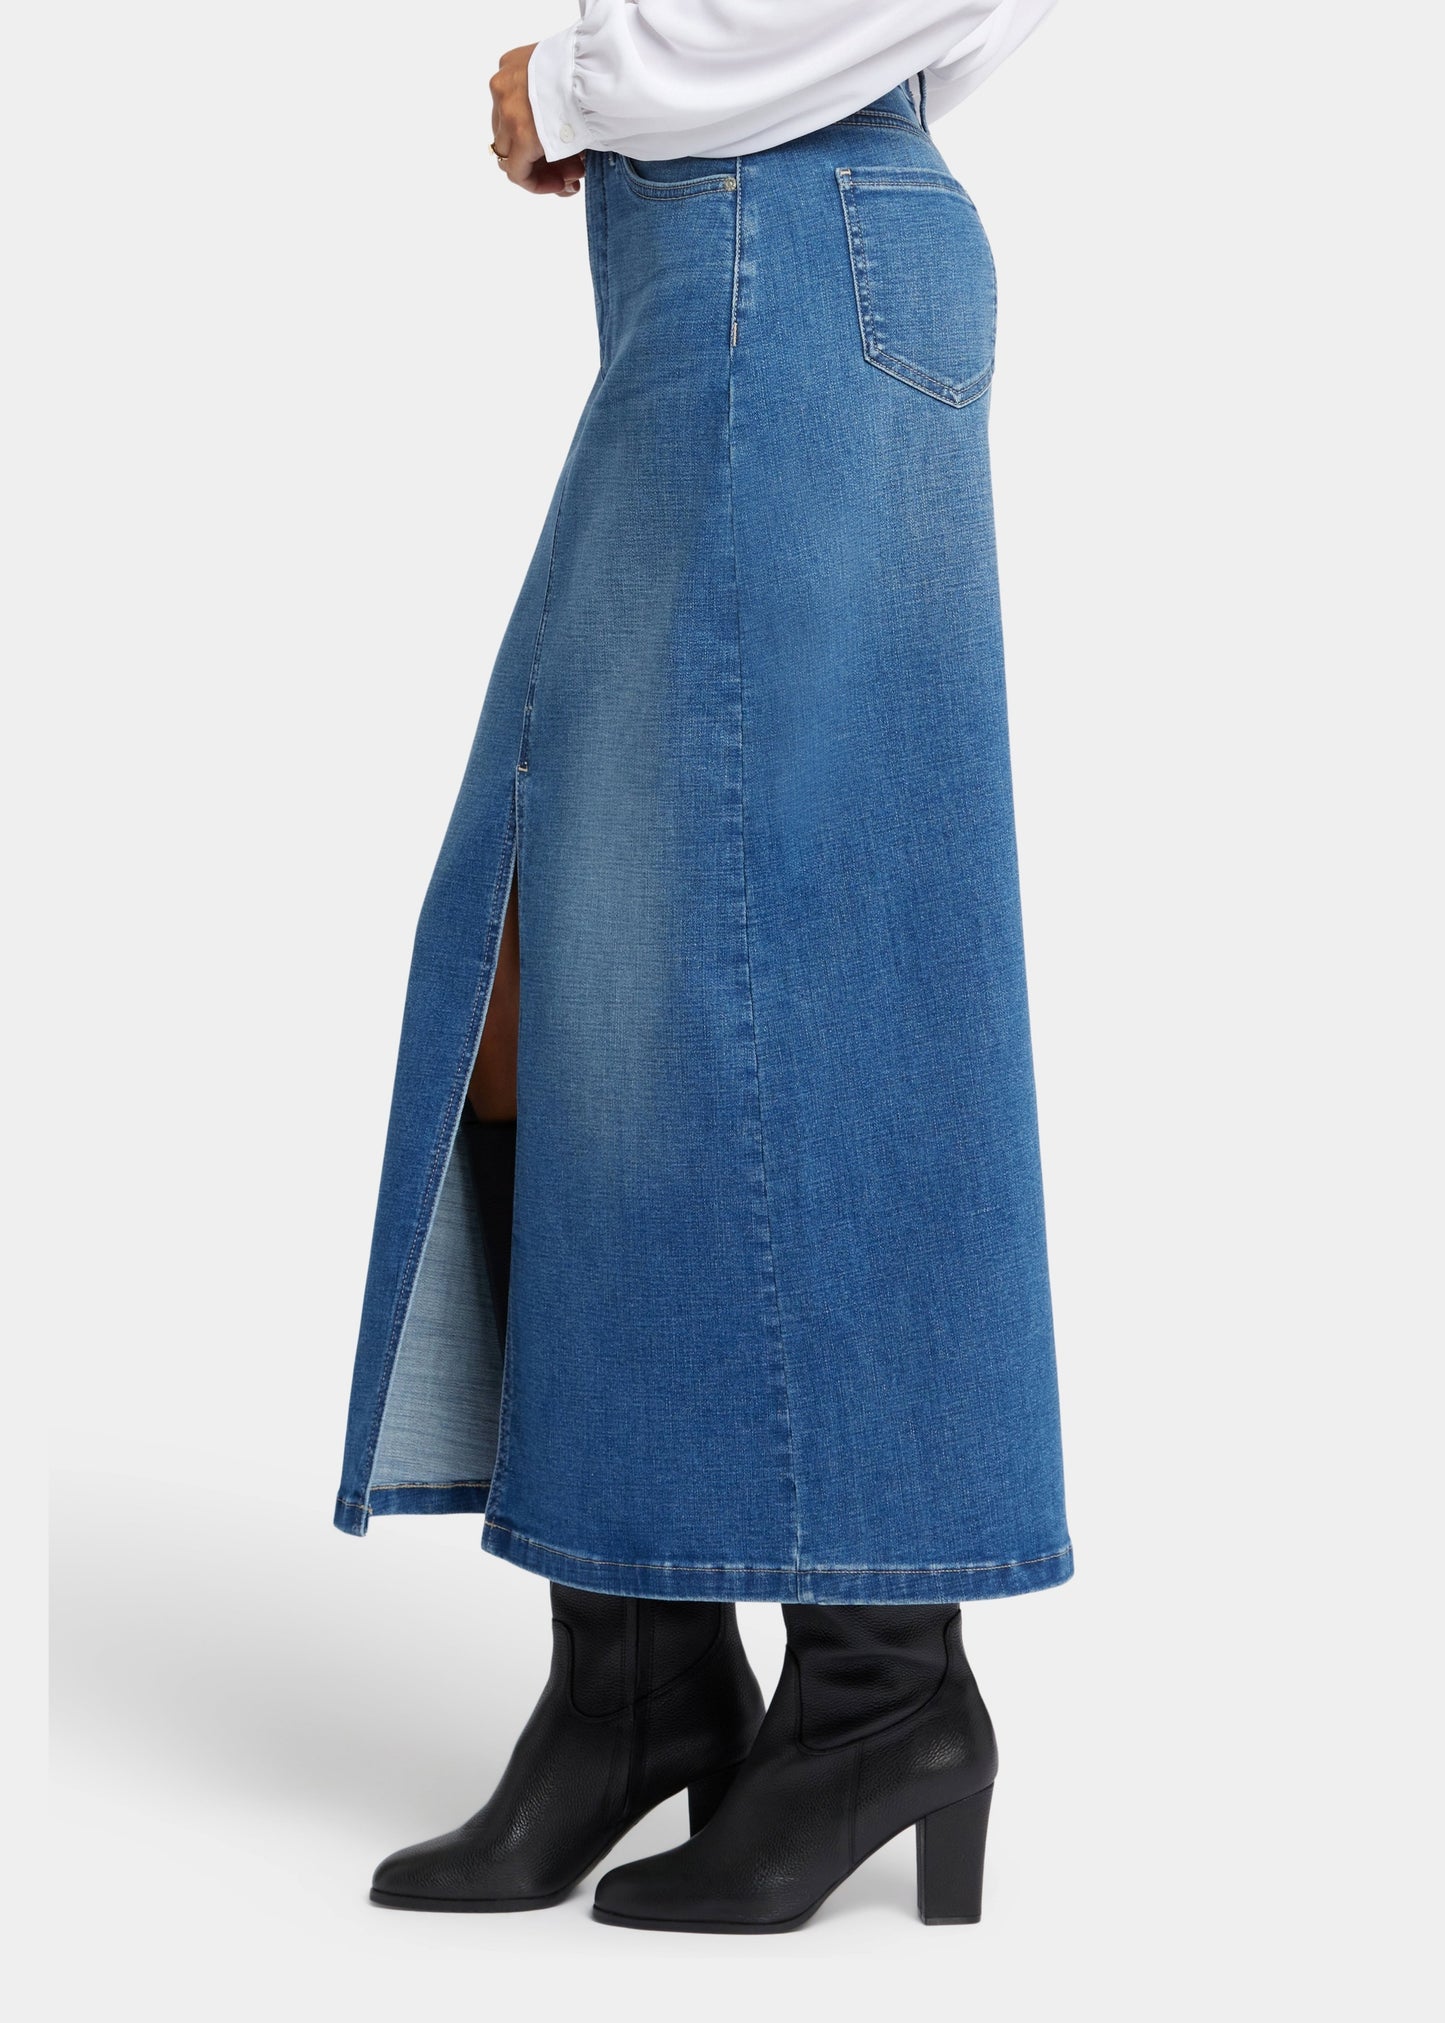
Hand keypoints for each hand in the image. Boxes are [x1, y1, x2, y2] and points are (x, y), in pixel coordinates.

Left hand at [490, 45, 584, 195]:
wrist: (596, 72)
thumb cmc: (591, 70)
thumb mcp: (563, 73)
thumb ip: (552, 98)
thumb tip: (561, 137)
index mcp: (512, 65)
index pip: (512, 110)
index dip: (534, 133)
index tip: (557, 145)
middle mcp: (503, 86)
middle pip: (511, 134)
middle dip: (539, 156)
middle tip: (571, 168)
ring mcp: (507, 112)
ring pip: (513, 155)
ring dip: (543, 171)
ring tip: (572, 178)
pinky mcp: (519, 136)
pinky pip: (518, 173)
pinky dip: (537, 183)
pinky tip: (562, 185)